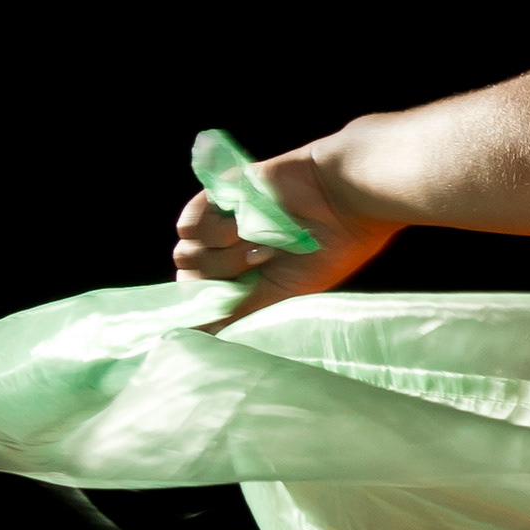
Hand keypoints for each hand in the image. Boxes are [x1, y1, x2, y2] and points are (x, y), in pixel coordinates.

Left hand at [170, 142, 402, 315]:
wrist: (344, 204)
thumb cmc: (327, 252)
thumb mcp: (283, 292)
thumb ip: (242, 310)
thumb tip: (206, 336)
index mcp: (247, 271)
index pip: (201, 291)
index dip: (203, 301)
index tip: (220, 307)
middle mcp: (231, 246)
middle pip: (190, 271)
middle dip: (216, 277)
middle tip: (255, 267)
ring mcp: (225, 220)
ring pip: (186, 250)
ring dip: (218, 256)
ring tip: (254, 248)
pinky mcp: (222, 194)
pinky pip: (188, 222)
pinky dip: (207, 232)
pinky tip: (238, 229)